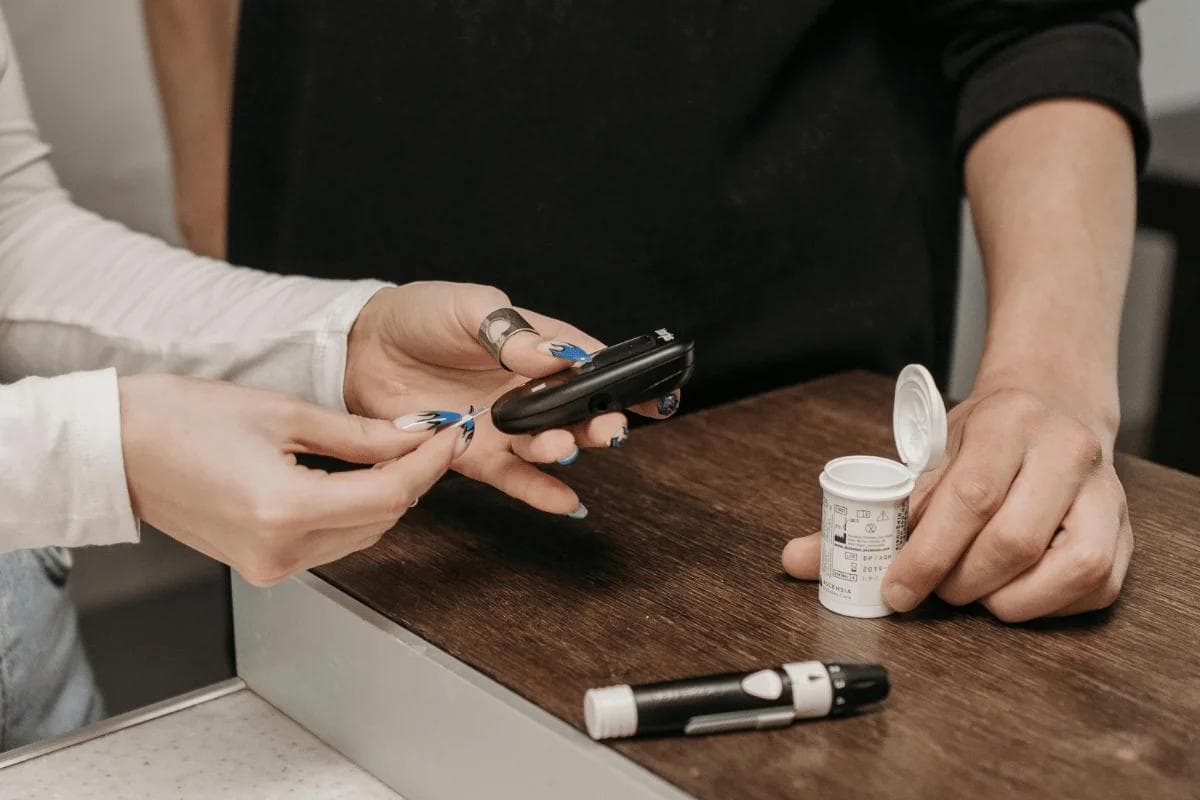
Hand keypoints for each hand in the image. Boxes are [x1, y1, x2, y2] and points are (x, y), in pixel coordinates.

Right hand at [119, 373, 469, 584]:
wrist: (117, 448)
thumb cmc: (182, 418)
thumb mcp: (282, 413)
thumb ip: (359, 434)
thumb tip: (416, 434)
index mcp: (284, 510)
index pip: (390, 494)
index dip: (430, 461)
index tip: (453, 431)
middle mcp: (280, 551)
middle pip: (383, 519)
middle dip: (414, 475)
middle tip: (432, 433)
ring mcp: (270, 566)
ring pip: (363, 535)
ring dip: (387, 494)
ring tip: (400, 448)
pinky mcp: (262, 566)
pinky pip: (332, 541)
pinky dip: (355, 510)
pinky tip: (360, 475)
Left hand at [344, 282, 674, 516]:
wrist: (363, 348)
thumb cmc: (419, 315)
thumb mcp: (466, 306)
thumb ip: (510, 331)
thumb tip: (551, 355)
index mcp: (536, 346)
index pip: (593, 363)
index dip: (627, 379)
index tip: (656, 394)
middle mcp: (528, 389)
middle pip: (580, 411)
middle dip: (601, 421)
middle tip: (609, 427)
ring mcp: (504, 423)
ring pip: (548, 445)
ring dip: (564, 450)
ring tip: (564, 448)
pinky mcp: (473, 452)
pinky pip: (513, 476)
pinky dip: (540, 491)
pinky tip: (567, 504)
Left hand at [782, 379, 1132, 621]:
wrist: (1055, 401)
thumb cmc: (984, 436)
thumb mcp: (926, 456)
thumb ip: (869, 510)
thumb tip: (799, 560)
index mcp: (1007, 425)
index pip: (968, 498)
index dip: (927, 554)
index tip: (894, 590)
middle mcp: (1065, 454)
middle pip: (1014, 540)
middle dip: (961, 581)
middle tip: (936, 590)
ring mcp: (1104, 493)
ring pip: (1070, 568)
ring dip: (1010, 600)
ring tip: (977, 592)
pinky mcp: (1124, 529)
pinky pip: (1097, 586)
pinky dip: (1047, 605)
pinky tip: (1014, 592)